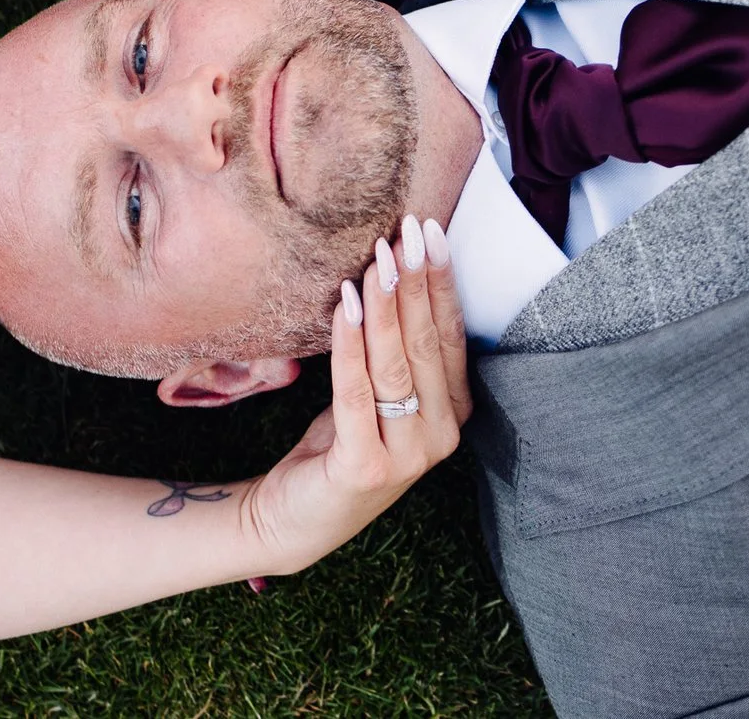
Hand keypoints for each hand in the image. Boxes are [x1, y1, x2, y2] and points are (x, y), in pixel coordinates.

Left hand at [238, 214, 472, 574]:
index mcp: (453, 413)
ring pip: (395, 364)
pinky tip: (345, 302)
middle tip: (406, 231)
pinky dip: (350, 342)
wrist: (294, 517)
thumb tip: (393, 268)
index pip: (451, 336)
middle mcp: (440, 435)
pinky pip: (356, 390)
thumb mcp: (378, 393)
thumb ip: (396, 349)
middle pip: (427, 344)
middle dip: (416, 282)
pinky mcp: (365, 466)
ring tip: (377, 257)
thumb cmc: (340, 442)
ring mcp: (407, 456)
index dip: (441, 282)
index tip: (430, 232)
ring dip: (386, 304)